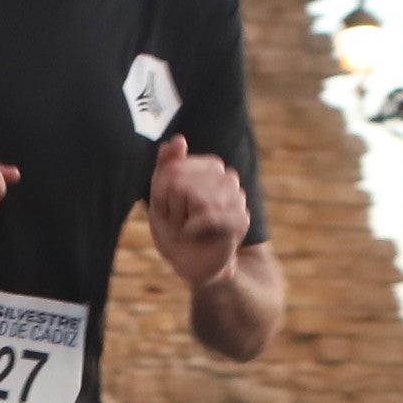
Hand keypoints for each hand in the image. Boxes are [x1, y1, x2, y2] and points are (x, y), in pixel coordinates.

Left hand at [147, 135, 249, 285]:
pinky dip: (192, 226)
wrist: (190, 263)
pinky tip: (192, 233)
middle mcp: (228, 178)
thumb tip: (178, 139)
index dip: (164, 190)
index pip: (177, 167)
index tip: (169, 205)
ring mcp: (237, 198)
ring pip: (195, 196)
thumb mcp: (161, 195)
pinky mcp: (240, 219)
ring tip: (187, 227)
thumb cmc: (175, 227)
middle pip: (182, 182)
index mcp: (210, 167)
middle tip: (179, 220)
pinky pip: (207, 213)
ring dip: (182, 218)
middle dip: (172, 206)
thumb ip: (167, 165)